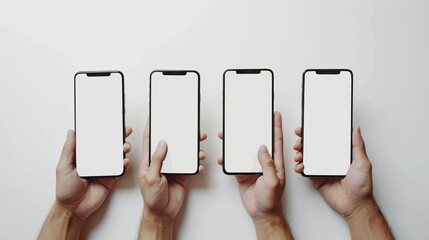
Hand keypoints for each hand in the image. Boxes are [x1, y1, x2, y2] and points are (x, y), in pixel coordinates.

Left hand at [39, 128, 132, 239]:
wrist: (74, 209)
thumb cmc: (65, 190)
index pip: (94, 140)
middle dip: (118, 136)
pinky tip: (125, 160)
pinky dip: (124, 164)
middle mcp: (95, 160)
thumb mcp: (63, 166)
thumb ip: (69, 149)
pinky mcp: (111, 178)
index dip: (102, 131)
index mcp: (84, 156)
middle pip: (108, 145)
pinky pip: (120, 169)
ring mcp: (104, 169)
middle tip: (124, 130)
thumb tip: (71, 132)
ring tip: (125, 146)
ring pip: (116, 155)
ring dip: (123, 149)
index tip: (109, 123)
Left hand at [139, 121, 206, 220]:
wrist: (162, 213)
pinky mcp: (182, 174)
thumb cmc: (151, 198)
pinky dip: (197, 164)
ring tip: (199, 146)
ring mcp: (173, 167)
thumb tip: (162, 143)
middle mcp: (161, 162)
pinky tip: (200, 164)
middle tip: (187, 127)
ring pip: (183, 153)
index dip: (151, 128)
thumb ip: (156, 160)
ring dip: (192, 148)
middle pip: (170, 143)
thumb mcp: (150, 178)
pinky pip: (191, 165)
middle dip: (178, 134)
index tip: (154, 117)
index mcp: (149, 161)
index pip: (149, 140)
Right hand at [218, 112, 291, 238]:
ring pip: (244, 150)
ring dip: (236, 142)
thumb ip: (268, 165)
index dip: (276, 127)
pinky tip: (223, 156)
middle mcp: (264, 162)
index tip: (275, 115)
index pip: (276, 140)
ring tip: (227, 134)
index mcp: (275, 162)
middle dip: (253, 129)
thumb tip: (263, 147)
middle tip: (247, 118)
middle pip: (259, 141)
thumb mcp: (273, 182)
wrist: (261, 213)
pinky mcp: (243, 173)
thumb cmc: (271, 200)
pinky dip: (228, 158)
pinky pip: (234, 163)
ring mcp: (253, 167)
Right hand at [293, 126, 373, 217]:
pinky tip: (300, 166)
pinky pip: (305, 170)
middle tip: (299, 140)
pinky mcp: (316, 178)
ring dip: (299, 153)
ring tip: (298, 154)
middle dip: (303, 141)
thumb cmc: (362, 186)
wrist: (354, 205)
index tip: (309, 126)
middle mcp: (330, 159)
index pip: (327, 139)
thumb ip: (358, 145)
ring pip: (307, 157)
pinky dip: (299, 167)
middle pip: (313, 146)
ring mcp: (322, 168)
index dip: (317, 132)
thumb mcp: (362, 163)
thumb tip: (356, 129)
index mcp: (340, 153)